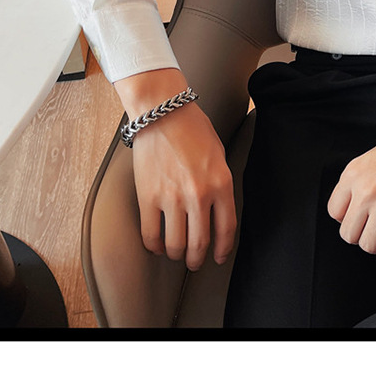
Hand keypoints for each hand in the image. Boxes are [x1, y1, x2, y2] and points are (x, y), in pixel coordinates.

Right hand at [131, 102, 236, 270]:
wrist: (163, 113)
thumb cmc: (193, 130)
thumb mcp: (219, 155)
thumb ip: (220, 183)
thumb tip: (218, 211)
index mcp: (221, 183)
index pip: (226, 228)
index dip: (223, 249)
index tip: (219, 257)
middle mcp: (199, 195)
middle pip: (200, 243)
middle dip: (198, 259)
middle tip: (195, 262)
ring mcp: (172, 198)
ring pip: (176, 244)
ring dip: (177, 255)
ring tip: (177, 254)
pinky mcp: (148, 197)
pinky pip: (151, 234)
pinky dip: (154, 246)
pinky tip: (157, 246)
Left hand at [327, 126, 375, 259]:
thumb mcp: (372, 156)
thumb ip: (359, 179)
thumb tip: (353, 201)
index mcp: (353, 175)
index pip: (334, 211)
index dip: (346, 217)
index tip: (356, 217)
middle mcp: (365, 194)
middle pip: (348, 233)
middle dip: (359, 233)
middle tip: (370, 228)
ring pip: (367, 245)